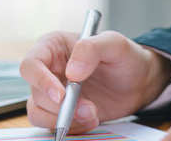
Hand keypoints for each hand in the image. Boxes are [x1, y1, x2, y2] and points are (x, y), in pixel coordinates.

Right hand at [19, 30, 170, 133]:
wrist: (138, 81)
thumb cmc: (125, 57)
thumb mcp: (114, 43)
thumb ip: (91, 48)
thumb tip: (71, 72)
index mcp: (53, 47)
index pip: (31, 64)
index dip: (41, 81)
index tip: (61, 95)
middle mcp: (48, 69)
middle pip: (36, 92)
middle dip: (61, 106)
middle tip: (88, 107)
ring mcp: (54, 92)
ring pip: (38, 112)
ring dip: (64, 119)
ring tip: (92, 114)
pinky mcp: (62, 111)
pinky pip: (52, 125)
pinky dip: (71, 127)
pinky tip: (91, 119)